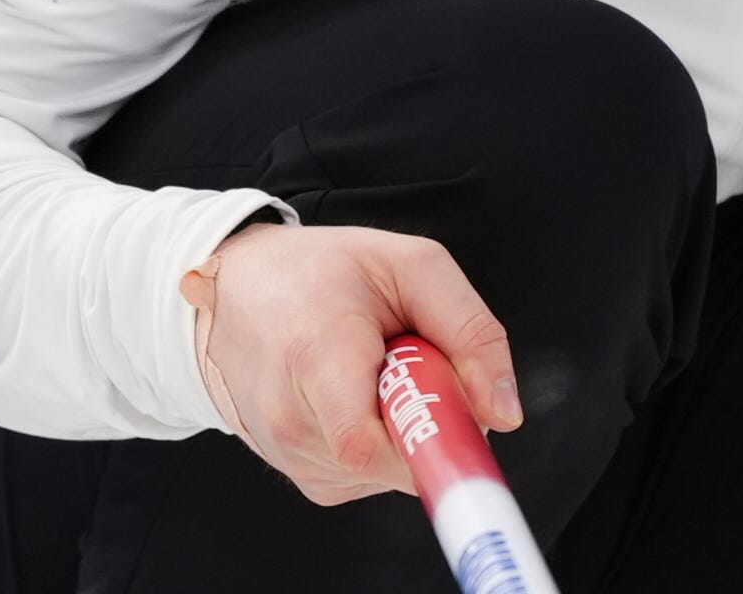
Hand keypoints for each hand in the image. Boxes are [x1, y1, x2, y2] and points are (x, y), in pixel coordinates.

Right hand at [178, 222, 522, 504]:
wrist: (238, 289)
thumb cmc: (322, 270)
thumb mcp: (412, 267)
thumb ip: (471, 333)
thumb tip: (504, 414)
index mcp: (317, 355)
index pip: (367, 445)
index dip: (428, 452)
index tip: (465, 443)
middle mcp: (291, 418)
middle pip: (394, 461)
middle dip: (430, 421)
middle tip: (416, 363)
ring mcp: (289, 454)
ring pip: (389, 471)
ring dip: (403, 427)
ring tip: (373, 370)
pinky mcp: (298, 473)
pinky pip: (369, 475)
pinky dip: (382, 439)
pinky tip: (357, 395)